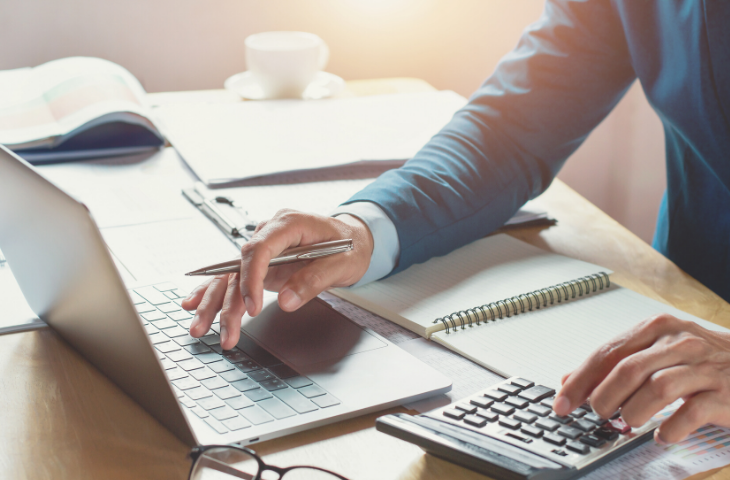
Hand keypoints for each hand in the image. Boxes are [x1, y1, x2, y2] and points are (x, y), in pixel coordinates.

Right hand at [180, 209, 373, 349]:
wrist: (354, 238)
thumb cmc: (350, 245)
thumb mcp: (342, 263)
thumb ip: (313, 280)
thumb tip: (286, 301)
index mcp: (289, 223)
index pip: (259, 249)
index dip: (251, 278)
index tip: (252, 306)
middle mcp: (270, 233)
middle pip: (238, 265)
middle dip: (226, 300)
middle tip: (223, 330)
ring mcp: (264, 248)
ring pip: (231, 275)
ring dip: (214, 303)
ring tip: (200, 328)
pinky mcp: (262, 263)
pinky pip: (234, 277)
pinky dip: (214, 292)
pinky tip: (194, 304)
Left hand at [553, 314, 729, 443]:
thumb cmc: (701, 359)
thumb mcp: (657, 350)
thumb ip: (615, 363)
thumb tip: (570, 381)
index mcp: (656, 328)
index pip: (608, 352)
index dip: (580, 380)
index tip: (563, 402)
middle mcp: (679, 342)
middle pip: (628, 369)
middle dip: (604, 397)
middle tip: (599, 414)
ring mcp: (703, 367)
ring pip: (657, 388)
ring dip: (635, 411)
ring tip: (630, 422)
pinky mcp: (723, 393)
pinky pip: (691, 413)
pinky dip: (671, 428)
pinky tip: (663, 435)